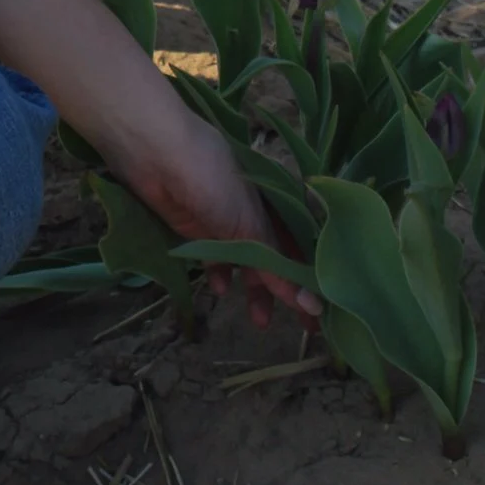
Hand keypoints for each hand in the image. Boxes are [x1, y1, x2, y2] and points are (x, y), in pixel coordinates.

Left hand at [117, 105, 319, 331]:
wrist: (158, 154)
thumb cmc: (215, 181)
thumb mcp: (251, 225)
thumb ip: (277, 266)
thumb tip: (311, 305)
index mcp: (278, 205)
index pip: (303, 247)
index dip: (314, 279)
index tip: (326, 313)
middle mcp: (256, 215)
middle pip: (278, 259)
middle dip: (287, 292)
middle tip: (302, 330)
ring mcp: (226, 222)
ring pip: (248, 264)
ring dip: (255, 291)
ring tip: (259, 320)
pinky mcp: (198, 228)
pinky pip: (216, 259)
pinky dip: (221, 275)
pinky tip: (221, 289)